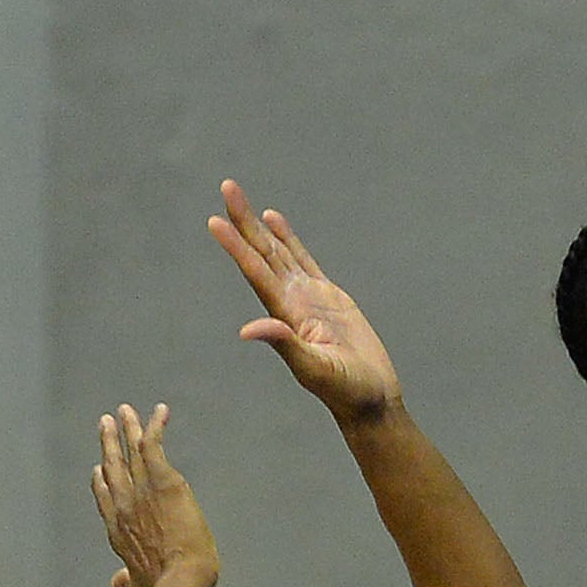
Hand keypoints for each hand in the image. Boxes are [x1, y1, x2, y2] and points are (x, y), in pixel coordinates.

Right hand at [91, 403, 216, 586]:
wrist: (179, 580)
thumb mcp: (139, 586)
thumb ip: (128, 583)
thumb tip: (118, 585)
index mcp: (118, 530)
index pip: (105, 498)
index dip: (101, 481)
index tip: (98, 468)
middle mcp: (124, 504)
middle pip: (112, 467)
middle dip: (109, 443)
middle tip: (105, 424)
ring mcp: (141, 490)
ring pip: (130, 451)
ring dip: (127, 428)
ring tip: (124, 410)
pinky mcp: (163, 480)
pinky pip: (154, 446)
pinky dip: (156, 426)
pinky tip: (161, 411)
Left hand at [209, 179, 404, 423]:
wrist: (370, 399)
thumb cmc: (346, 390)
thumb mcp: (314, 369)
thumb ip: (285, 346)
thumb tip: (249, 330)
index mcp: (286, 316)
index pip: (256, 273)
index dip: (237, 247)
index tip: (216, 221)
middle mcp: (291, 302)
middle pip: (262, 253)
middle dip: (243, 221)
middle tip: (227, 187)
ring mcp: (308, 298)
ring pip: (279, 252)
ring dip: (259, 226)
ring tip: (240, 198)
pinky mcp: (329, 297)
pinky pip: (304, 260)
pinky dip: (288, 239)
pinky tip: (276, 221)